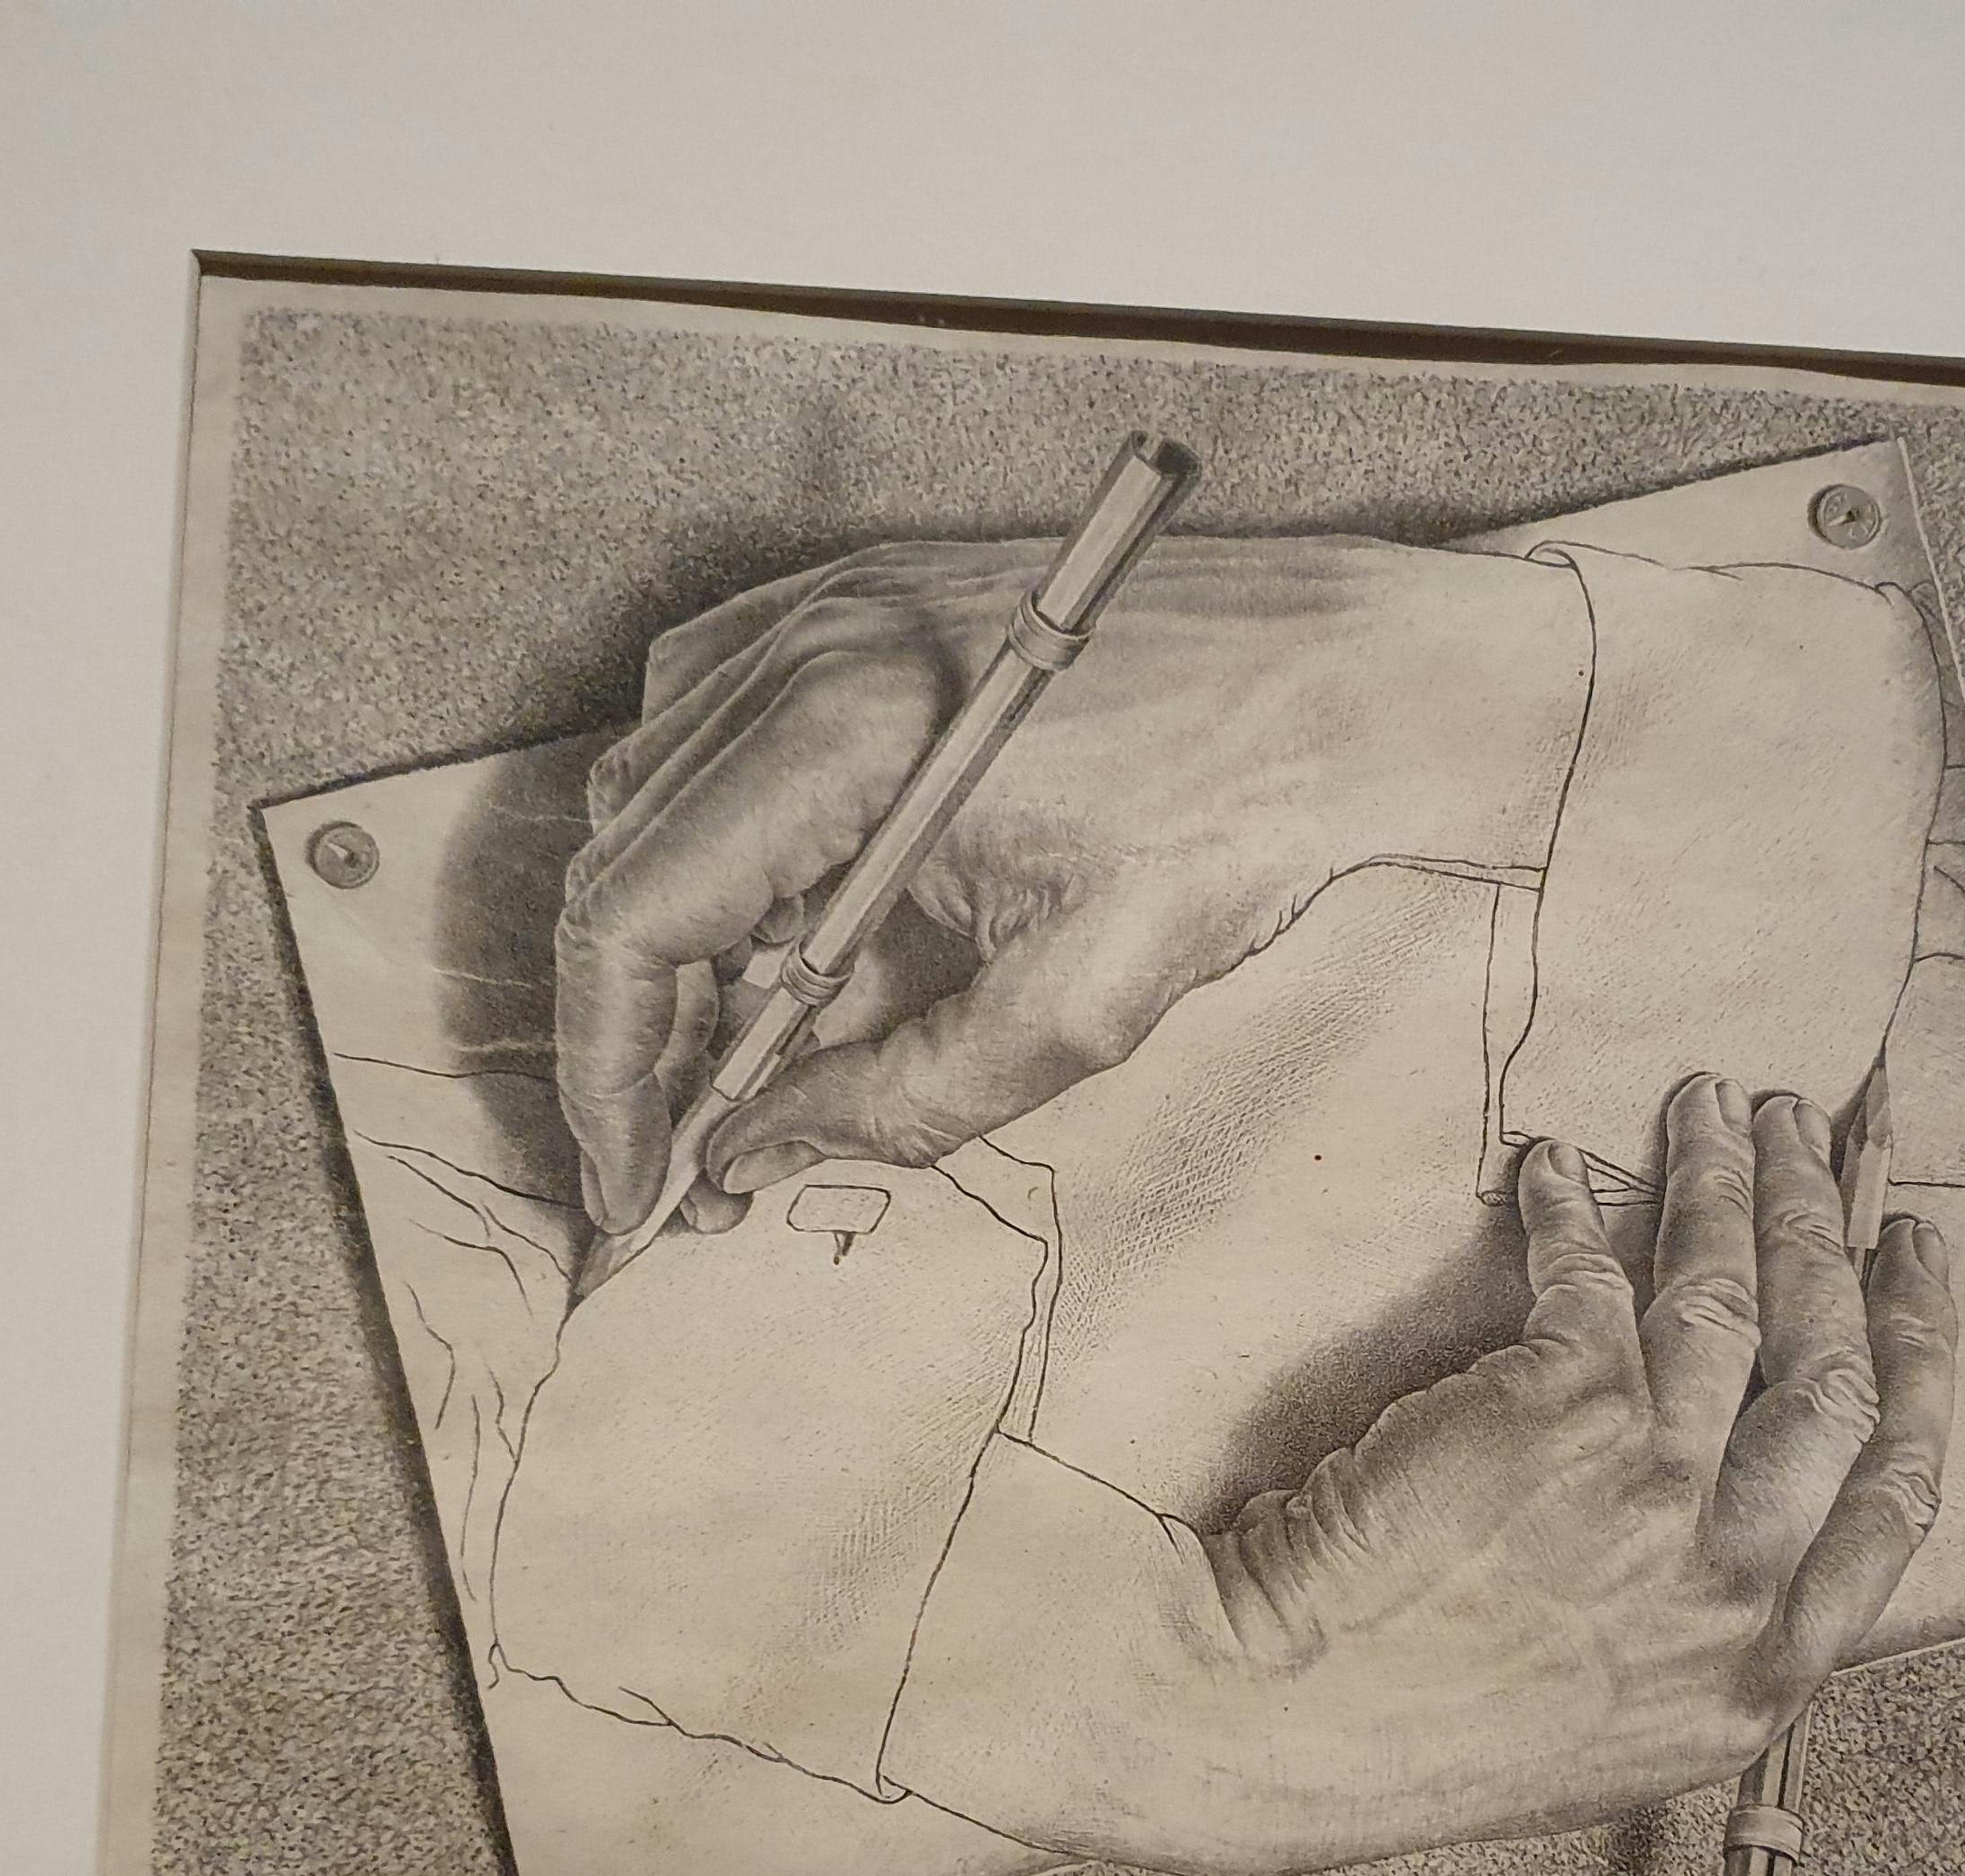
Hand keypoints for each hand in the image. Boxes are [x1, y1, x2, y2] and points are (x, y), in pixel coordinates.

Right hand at [555, 535, 1589, 1237]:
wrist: (1357, 677)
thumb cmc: (1243, 814)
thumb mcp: (1082, 1004)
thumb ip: (901, 1099)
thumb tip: (759, 1153)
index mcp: (843, 736)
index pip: (632, 918)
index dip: (608, 1074)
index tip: (632, 1183)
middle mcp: (801, 648)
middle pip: (621, 863)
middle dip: (642, 1026)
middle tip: (703, 1146)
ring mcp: (820, 609)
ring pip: (650, 801)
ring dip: (683, 937)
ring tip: (777, 1043)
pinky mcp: (854, 603)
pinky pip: (711, 730)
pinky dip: (722, 839)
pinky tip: (807, 917)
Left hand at [1082, 1075, 1957, 1875]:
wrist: (1281, 1726)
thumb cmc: (1414, 1737)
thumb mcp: (1611, 1731)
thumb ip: (1698, 1635)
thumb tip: (1740, 1525)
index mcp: (1761, 1678)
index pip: (1897, 1497)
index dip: (1923, 1362)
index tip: (1915, 1273)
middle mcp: (1736, 1584)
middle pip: (1836, 1373)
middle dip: (1835, 1236)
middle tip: (1822, 1142)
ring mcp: (1662, 1492)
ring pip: (1737, 1300)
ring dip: (1734, 1181)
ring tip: (1720, 1103)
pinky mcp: (1564, 1411)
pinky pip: (1593, 1274)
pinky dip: (1573, 1206)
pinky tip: (1555, 1162)